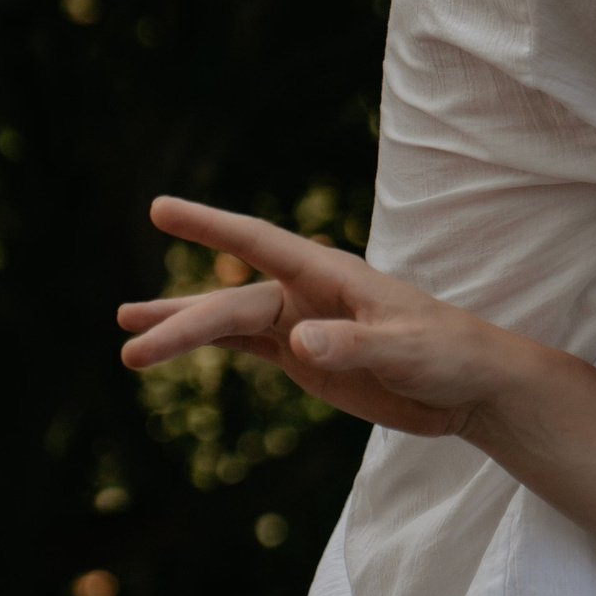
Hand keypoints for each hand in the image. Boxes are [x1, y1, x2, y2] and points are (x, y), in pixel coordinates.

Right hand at [118, 196, 536, 438]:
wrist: (470, 386)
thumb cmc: (448, 353)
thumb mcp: (406, 349)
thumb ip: (354, 343)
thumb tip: (296, 338)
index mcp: (331, 273)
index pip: (259, 242)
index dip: (209, 226)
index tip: (160, 209)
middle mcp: (307, 293)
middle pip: (232, 302)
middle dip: (183, 323)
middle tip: (131, 345)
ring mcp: (302, 325)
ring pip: (228, 322)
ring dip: (180, 328)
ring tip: (126, 335)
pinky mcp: (304, 357)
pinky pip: (244, 346)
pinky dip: (207, 346)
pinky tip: (169, 346)